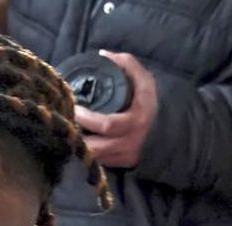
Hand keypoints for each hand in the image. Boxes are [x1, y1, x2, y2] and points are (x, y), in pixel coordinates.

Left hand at [73, 51, 159, 169]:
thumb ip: (127, 64)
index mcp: (136, 121)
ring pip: (94, 158)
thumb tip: (102, 54)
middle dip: (76, 136)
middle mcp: (130, 143)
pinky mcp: (121, 165)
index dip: (86, 118)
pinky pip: (98, 163)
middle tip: (64, 122)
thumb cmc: (151, 103)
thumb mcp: (145, 80)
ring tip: (67, 131)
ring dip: (78, 147)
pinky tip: (77, 142)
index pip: (107, 125)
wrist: (167, 130)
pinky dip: (86, 153)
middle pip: (96, 147)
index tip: (73, 106)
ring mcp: (125, 157)